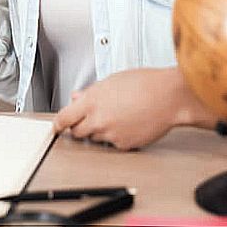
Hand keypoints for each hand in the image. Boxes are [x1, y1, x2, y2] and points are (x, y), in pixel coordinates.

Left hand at [52, 67, 215, 150]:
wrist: (169, 97)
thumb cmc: (144, 84)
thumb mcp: (111, 81)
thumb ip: (90, 92)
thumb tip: (77, 97)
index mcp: (91, 101)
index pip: (64, 118)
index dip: (58, 124)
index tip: (57, 126)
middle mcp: (98, 119)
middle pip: (77, 132)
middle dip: (79, 126)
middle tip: (88, 119)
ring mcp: (111, 134)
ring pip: (95, 138)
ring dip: (98, 131)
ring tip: (115, 117)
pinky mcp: (124, 145)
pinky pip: (113, 144)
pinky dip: (116, 137)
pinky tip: (127, 124)